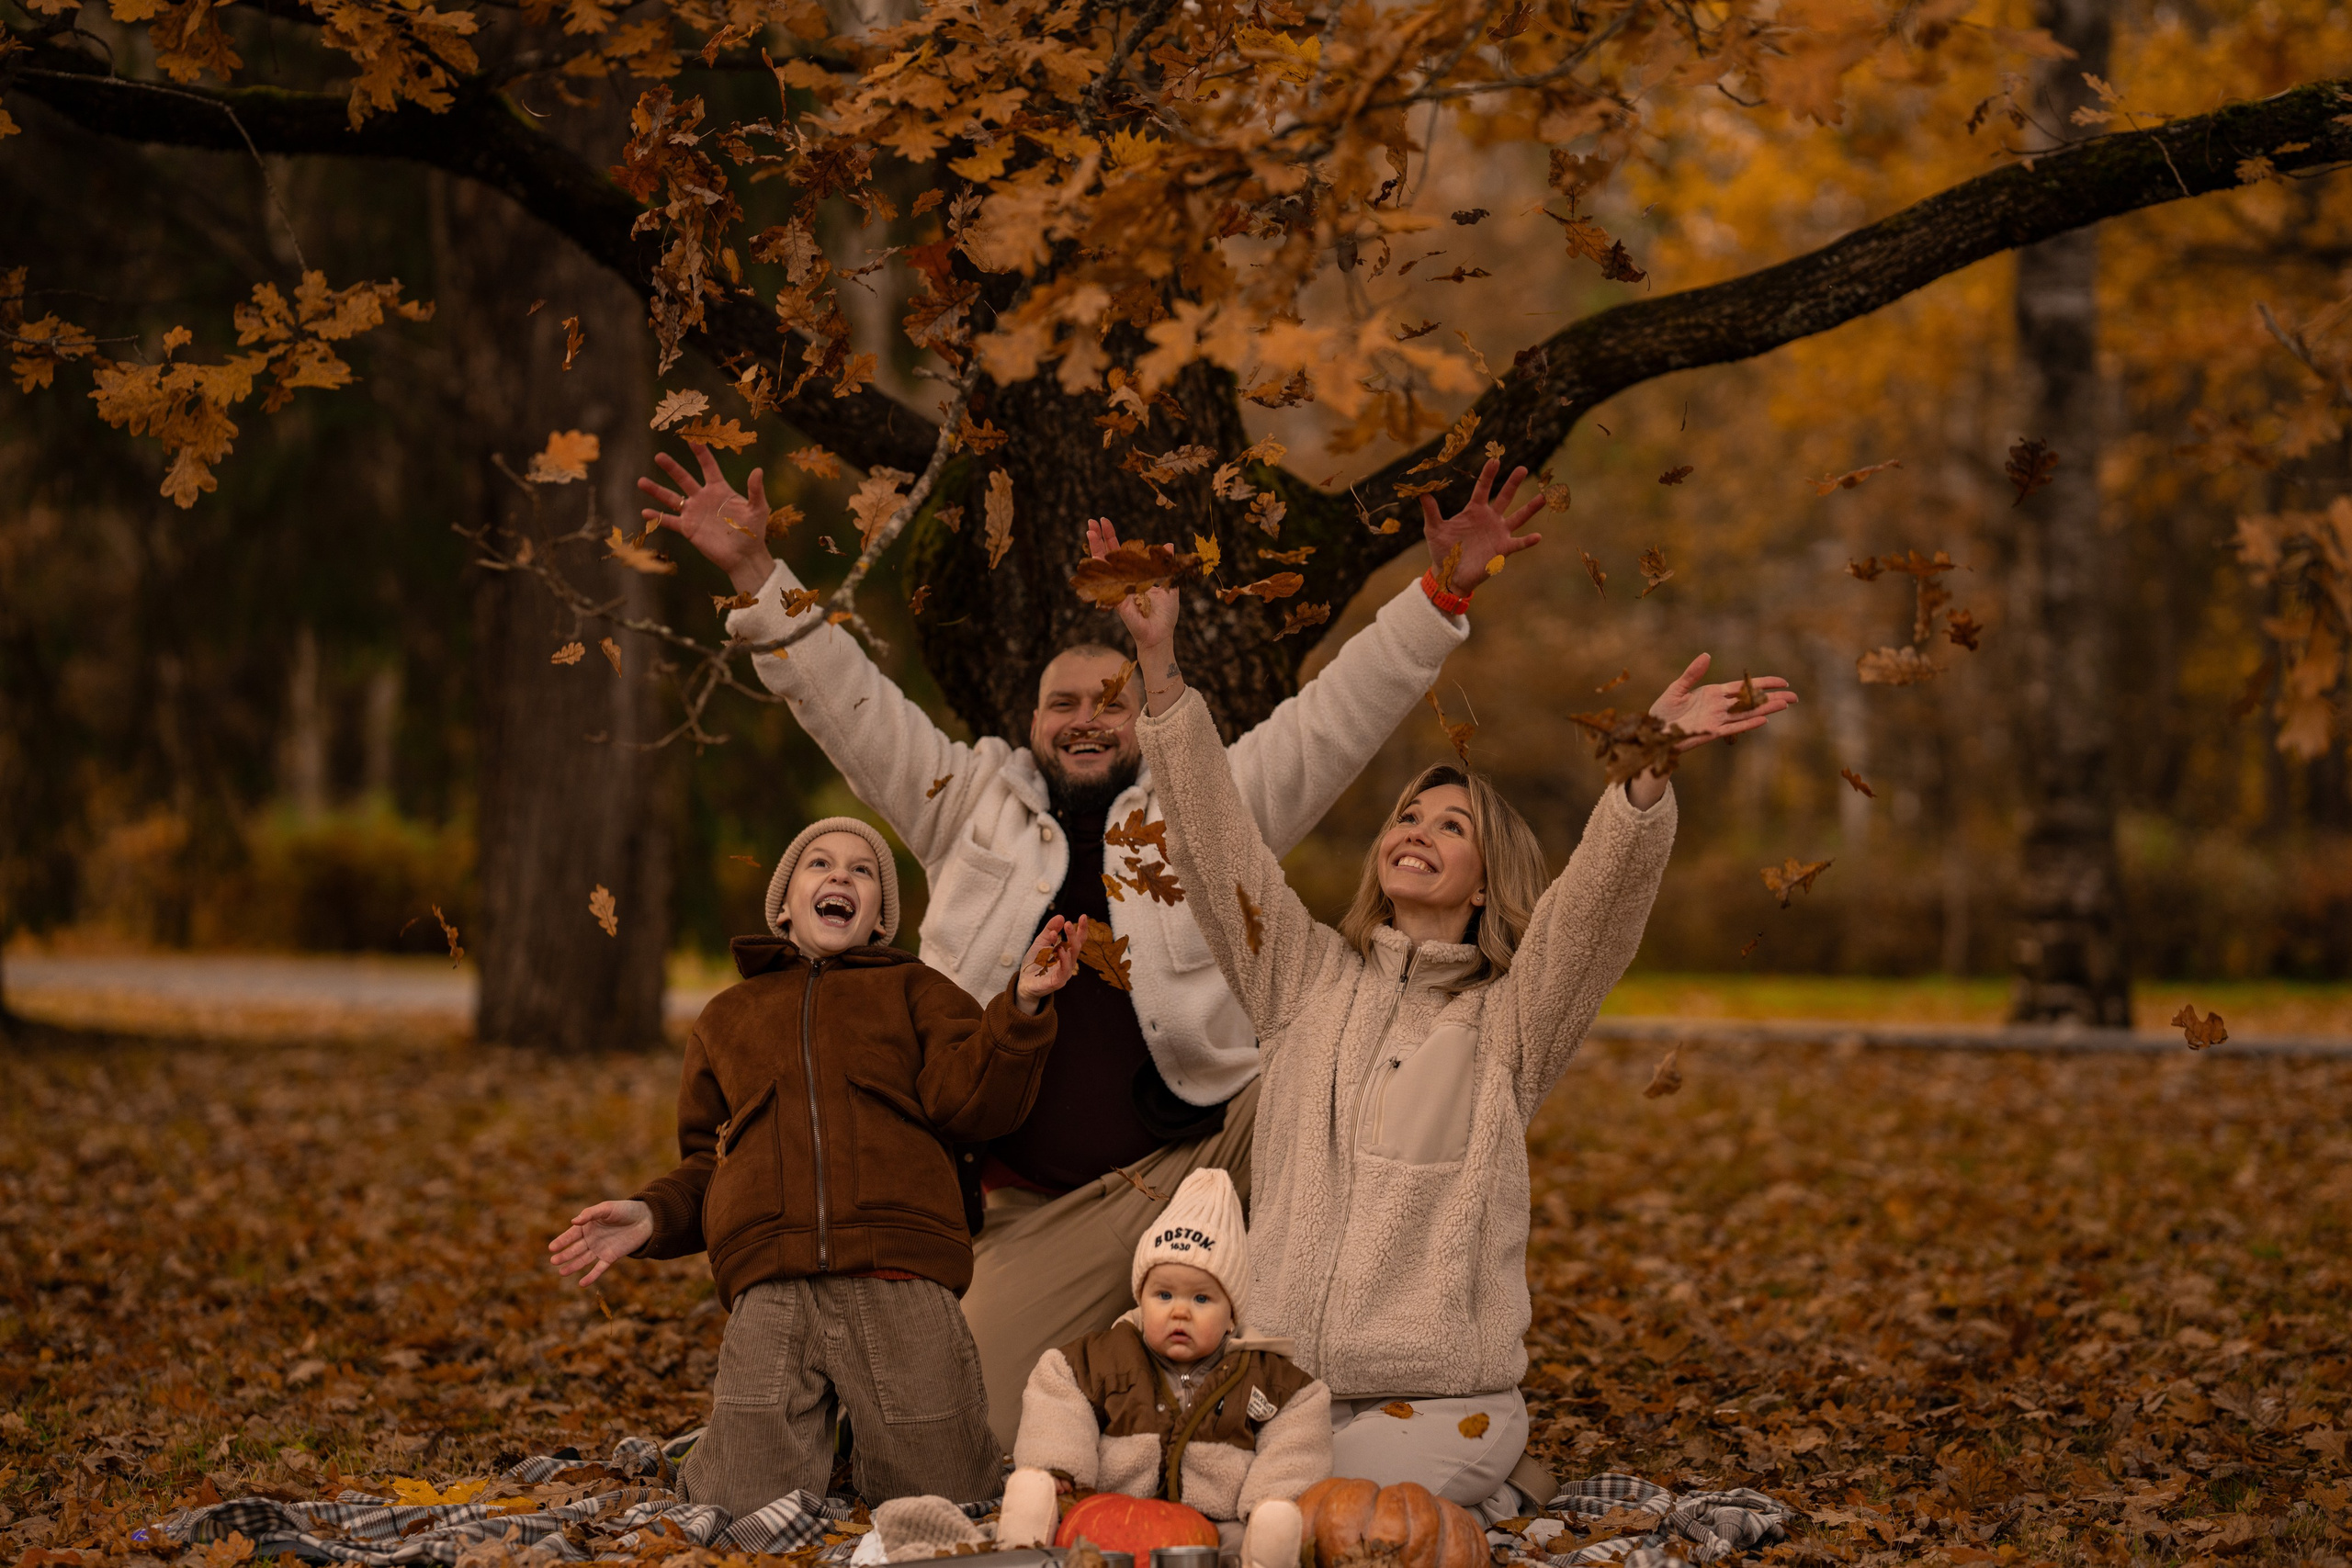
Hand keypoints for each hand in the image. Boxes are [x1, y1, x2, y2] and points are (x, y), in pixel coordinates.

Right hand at [548, 1199, 653, 1287]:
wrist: (647, 1219)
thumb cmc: (625, 1210)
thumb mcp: (607, 1208)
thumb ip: (590, 1214)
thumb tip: (573, 1222)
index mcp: (589, 1226)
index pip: (571, 1235)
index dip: (561, 1241)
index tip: (551, 1248)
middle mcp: (592, 1238)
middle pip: (575, 1249)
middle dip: (564, 1255)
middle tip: (553, 1261)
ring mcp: (601, 1249)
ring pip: (583, 1260)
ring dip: (573, 1266)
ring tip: (561, 1272)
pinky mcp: (611, 1257)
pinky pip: (599, 1268)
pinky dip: (591, 1276)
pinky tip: (582, 1284)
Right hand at [637, 441, 776, 596]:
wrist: (745, 556)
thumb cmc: (754, 532)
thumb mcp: (758, 508)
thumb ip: (756, 490)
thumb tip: (758, 470)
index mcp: (720, 489)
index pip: (708, 466)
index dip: (700, 453)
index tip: (691, 438)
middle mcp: (703, 498)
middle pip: (684, 479)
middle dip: (671, 468)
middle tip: (659, 456)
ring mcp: (694, 513)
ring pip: (671, 498)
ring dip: (656, 490)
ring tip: (641, 481)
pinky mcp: (689, 529)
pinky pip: (670, 521)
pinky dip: (657, 517)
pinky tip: (645, 511)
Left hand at [1016, 914, 1087, 1012]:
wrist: (1023, 983)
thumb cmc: (1034, 964)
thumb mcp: (1040, 943)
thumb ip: (1049, 931)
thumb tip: (1061, 916)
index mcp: (1066, 954)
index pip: (1077, 941)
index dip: (1081, 929)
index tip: (1083, 916)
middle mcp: (1068, 963)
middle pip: (1076, 948)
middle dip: (1074, 935)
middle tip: (1069, 923)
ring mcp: (1064, 974)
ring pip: (1071, 958)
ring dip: (1069, 943)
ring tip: (1066, 930)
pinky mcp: (1057, 982)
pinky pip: (1063, 971)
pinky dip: (1063, 960)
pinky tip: (1061, 950)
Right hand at [1084, 517, 1177, 650]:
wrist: (1161, 635)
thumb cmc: (1165, 615)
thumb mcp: (1170, 584)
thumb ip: (1166, 565)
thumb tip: (1168, 544)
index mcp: (1133, 574)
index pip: (1119, 552)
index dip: (1112, 537)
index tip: (1105, 521)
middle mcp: (1122, 580)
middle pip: (1107, 555)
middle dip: (1099, 537)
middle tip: (1092, 520)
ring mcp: (1117, 589)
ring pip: (1103, 565)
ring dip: (1096, 548)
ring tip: (1089, 531)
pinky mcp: (1117, 600)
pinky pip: (1108, 583)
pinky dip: (1100, 571)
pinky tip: (1093, 558)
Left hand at [1420, 458, 1542, 593]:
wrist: (1449, 575)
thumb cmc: (1442, 550)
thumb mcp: (1434, 529)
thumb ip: (1431, 511)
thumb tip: (1421, 493)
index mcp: (1474, 511)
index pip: (1483, 489)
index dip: (1489, 475)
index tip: (1495, 459)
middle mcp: (1490, 519)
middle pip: (1504, 497)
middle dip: (1513, 483)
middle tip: (1522, 468)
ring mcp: (1499, 533)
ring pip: (1518, 517)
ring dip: (1531, 507)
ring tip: (1545, 496)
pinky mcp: (1503, 550)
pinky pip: (1518, 544)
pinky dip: (1528, 541)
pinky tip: (1537, 536)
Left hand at [1648, 653, 1798, 747]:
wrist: (1653, 731)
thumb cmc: (1664, 710)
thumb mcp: (1678, 688)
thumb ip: (1693, 673)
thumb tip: (1707, 655)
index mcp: (1714, 693)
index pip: (1744, 686)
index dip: (1763, 683)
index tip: (1782, 682)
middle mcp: (1720, 707)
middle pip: (1751, 701)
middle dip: (1772, 698)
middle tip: (1794, 697)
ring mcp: (1717, 719)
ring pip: (1747, 714)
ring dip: (1765, 710)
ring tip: (1785, 705)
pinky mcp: (1711, 732)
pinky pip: (1733, 727)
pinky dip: (1747, 724)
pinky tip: (1762, 720)